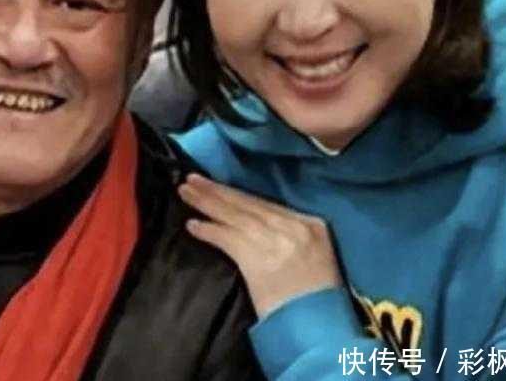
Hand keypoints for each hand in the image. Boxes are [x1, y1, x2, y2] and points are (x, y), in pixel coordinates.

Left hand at [178, 173, 341, 316]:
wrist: (320, 326)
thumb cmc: (319, 298)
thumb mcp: (317, 257)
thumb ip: (293, 238)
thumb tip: (261, 229)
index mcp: (312, 225)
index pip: (268, 205)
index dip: (238, 194)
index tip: (218, 187)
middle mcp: (293, 227)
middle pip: (247, 204)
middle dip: (217, 191)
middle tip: (192, 179)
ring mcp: (275, 240)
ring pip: (234, 215)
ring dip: (206, 203)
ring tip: (185, 193)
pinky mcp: (257, 258)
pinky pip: (227, 238)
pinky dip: (209, 231)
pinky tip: (193, 225)